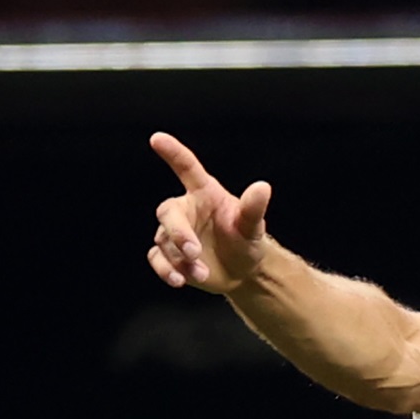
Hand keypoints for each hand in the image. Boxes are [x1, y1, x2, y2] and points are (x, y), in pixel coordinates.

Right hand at [148, 134, 273, 295]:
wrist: (242, 271)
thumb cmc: (246, 240)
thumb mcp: (253, 226)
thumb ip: (253, 207)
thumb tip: (262, 187)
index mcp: (204, 194)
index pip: (186, 168)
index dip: (172, 152)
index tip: (157, 138)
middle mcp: (186, 210)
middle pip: (167, 212)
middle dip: (178, 233)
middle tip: (194, 252)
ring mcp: (174, 234)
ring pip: (163, 241)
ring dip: (180, 260)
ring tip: (202, 273)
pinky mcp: (169, 256)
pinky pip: (156, 259)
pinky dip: (166, 271)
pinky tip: (180, 280)